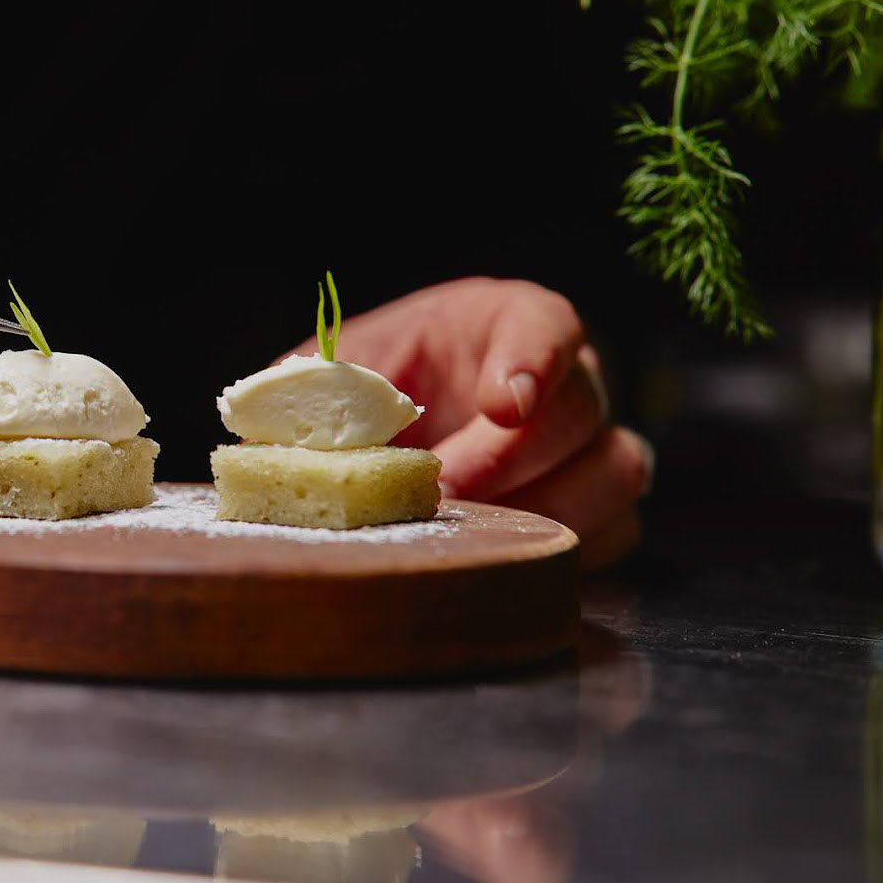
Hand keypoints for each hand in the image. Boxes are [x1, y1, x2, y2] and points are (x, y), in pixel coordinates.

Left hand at [285, 278, 650, 567]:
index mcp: (504, 324)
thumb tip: (267, 422)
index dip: (531, 362)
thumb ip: (315, 389)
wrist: (396, 435)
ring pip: (615, 471)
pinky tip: (501, 558)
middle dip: (508, 461)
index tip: (501, 405)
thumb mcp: (336, 373)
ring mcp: (593, 439)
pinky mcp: (601, 503)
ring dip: (545, 509)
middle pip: (579, 411)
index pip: (547, 326)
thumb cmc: (375, 387)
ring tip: (470, 530)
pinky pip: (616, 532)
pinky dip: (564, 552)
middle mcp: (566, 376)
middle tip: (446, 492)